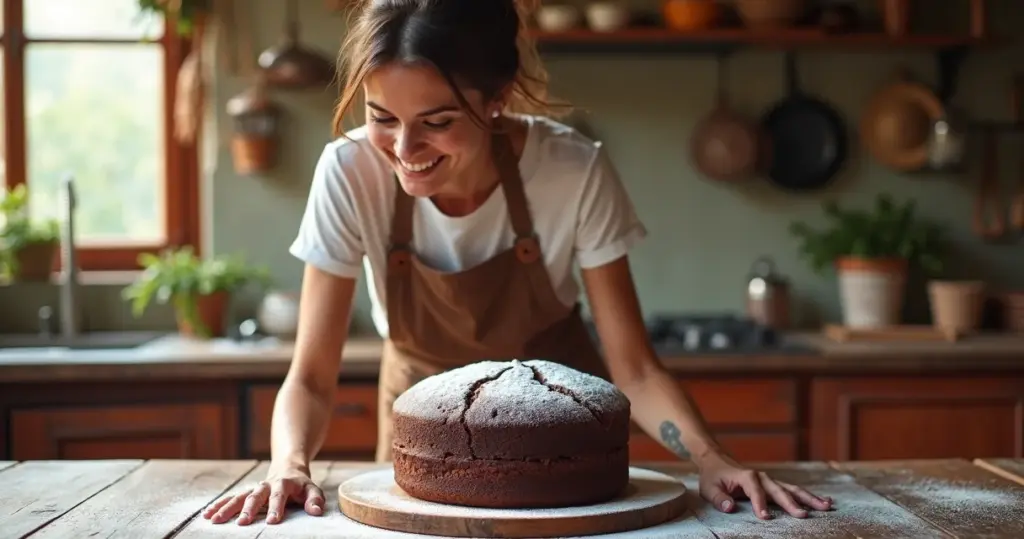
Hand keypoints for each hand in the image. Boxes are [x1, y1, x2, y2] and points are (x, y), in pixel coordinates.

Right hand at [202, 465, 324, 524]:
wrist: (288, 470)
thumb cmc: (301, 486)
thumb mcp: (312, 490)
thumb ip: (314, 500)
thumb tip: (316, 512)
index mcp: (283, 484)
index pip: (279, 496)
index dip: (276, 508)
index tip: (272, 521)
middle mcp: (266, 486)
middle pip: (255, 496)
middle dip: (248, 509)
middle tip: (242, 523)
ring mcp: (254, 489)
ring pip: (239, 497)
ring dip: (227, 507)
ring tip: (215, 520)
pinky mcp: (245, 493)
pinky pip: (230, 498)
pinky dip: (219, 505)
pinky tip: (207, 514)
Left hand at [696, 452, 832, 518]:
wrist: (717, 461)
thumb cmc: (713, 476)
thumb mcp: (709, 488)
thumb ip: (719, 498)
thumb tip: (729, 507)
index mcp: (747, 477)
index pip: (755, 492)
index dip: (760, 504)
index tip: (765, 518)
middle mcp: (762, 477)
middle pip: (780, 490)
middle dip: (792, 503)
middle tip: (804, 515)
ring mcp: (771, 481)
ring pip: (792, 490)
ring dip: (809, 498)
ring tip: (826, 506)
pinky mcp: (775, 486)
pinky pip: (794, 491)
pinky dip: (809, 497)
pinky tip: (826, 501)